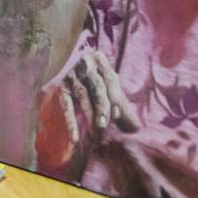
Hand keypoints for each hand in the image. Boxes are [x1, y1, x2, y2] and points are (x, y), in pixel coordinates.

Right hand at [36, 51, 136, 169]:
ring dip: (90, 116)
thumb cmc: (98, 86)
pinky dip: (71, 122)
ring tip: (95, 136)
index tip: (117, 116)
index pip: (110, 78)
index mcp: (101, 60)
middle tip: (104, 126)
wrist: (72, 79)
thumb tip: (136, 128)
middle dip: (102, 108)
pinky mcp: (60, 87)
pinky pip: (66, 105)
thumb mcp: (111, 91)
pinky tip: (74, 137)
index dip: (115, 97)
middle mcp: (85, 64)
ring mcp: (71, 75)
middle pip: (97, 86)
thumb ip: (121, 106)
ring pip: (83, 95)